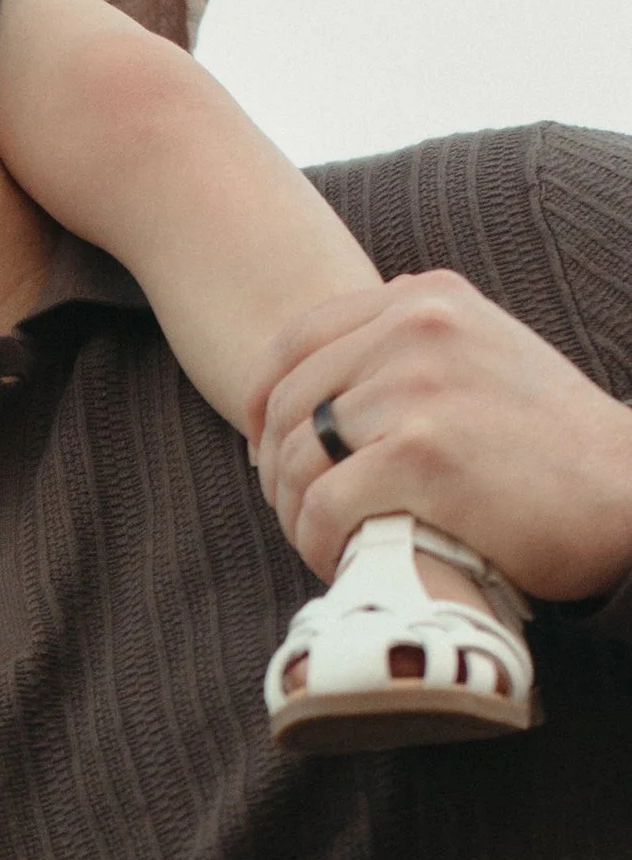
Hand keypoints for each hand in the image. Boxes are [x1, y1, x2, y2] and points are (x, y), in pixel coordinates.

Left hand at [249, 271, 631, 599]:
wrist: (627, 493)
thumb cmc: (550, 444)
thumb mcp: (482, 356)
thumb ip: (411, 347)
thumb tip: (320, 375)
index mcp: (425, 298)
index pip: (294, 340)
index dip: (264, 404)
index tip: (270, 453)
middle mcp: (417, 326)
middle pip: (287, 405)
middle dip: (277, 470)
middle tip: (300, 515)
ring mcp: (418, 388)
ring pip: (296, 459)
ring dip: (296, 514)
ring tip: (325, 541)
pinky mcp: (422, 455)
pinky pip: (322, 507)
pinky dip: (318, 543)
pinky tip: (342, 560)